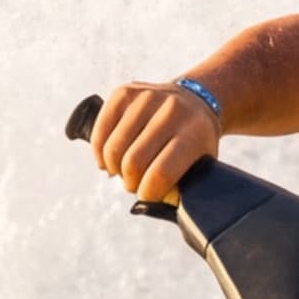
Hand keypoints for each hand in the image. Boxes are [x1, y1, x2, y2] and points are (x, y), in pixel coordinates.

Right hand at [91, 77, 217, 202]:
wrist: (196, 101)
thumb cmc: (194, 144)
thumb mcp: (199, 166)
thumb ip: (179, 190)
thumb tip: (146, 206)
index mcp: (194, 133)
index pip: (161, 172)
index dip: (147, 192)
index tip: (145, 196)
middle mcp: (172, 110)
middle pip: (134, 161)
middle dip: (129, 181)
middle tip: (133, 183)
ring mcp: (148, 97)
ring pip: (114, 148)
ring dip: (114, 168)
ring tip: (123, 171)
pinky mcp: (125, 91)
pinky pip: (100, 129)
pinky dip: (100, 151)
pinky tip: (107, 159)